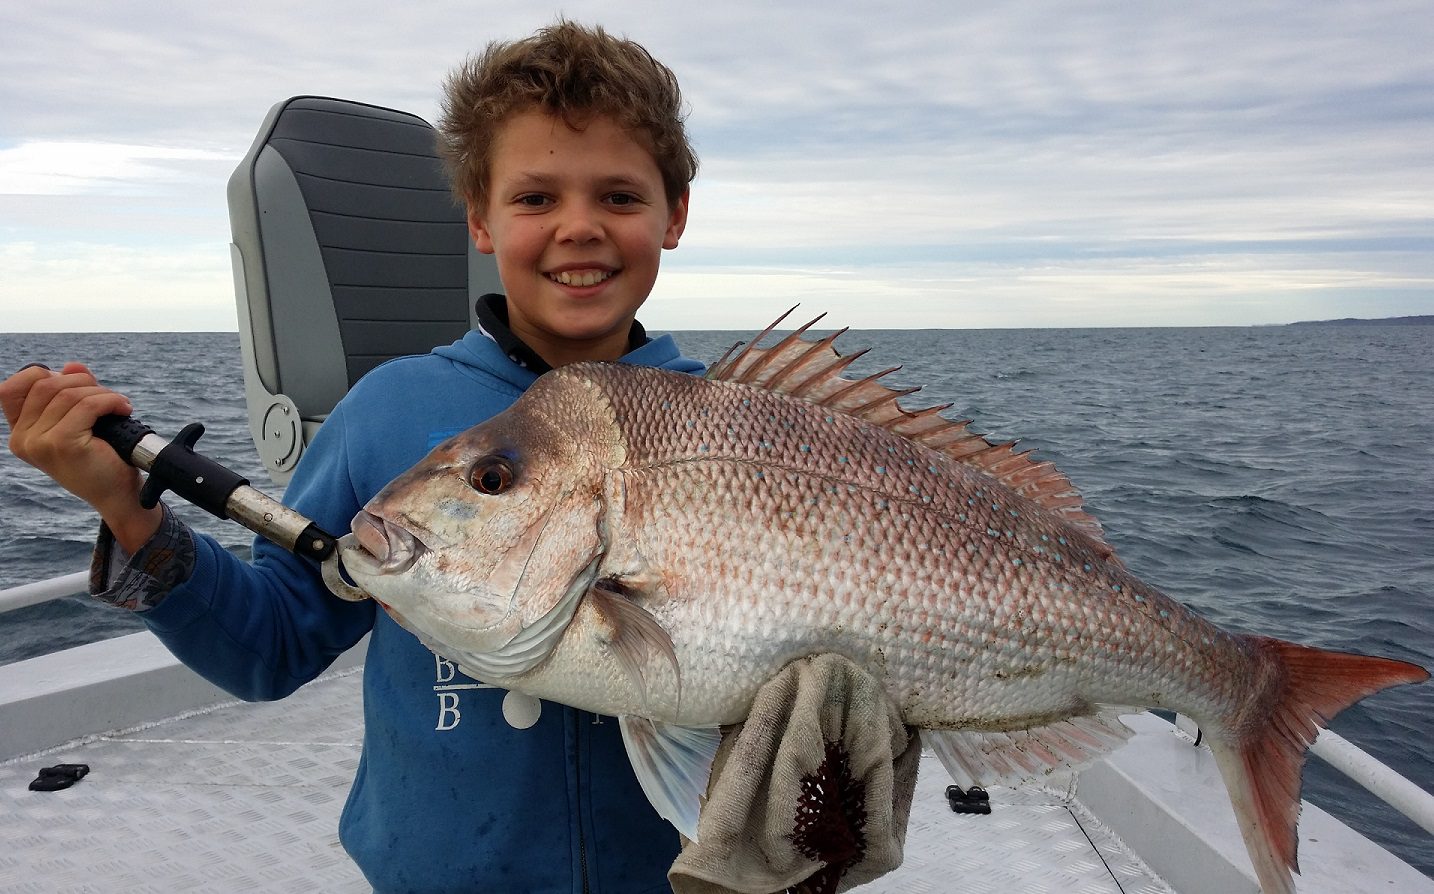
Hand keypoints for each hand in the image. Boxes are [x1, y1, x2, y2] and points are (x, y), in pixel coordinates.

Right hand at [1, 361, 161, 551]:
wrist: (118, 494)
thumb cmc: (100, 457)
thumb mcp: (80, 421)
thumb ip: (72, 392)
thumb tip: (72, 366)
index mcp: (20, 433)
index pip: (11, 389)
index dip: (42, 375)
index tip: (73, 384)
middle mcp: (22, 439)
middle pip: (45, 384)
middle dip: (82, 382)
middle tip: (106, 396)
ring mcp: (39, 443)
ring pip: (69, 393)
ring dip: (101, 393)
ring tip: (119, 406)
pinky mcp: (63, 444)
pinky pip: (88, 405)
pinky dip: (111, 401)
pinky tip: (123, 410)